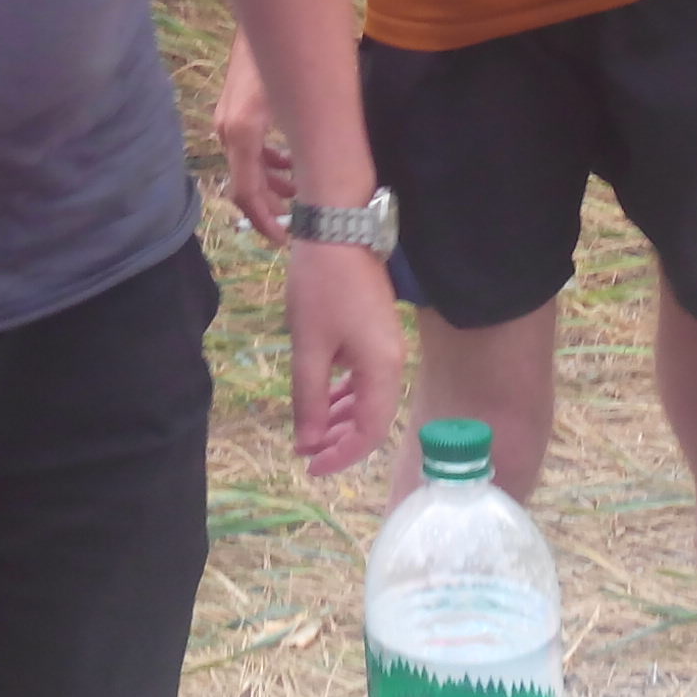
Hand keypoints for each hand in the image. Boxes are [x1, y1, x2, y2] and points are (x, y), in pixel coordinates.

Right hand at [214, 31, 294, 244]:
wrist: (270, 19)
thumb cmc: (292, 55)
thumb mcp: (305, 102)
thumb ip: (311, 143)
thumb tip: (329, 181)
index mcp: (242, 133)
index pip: (246, 194)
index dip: (266, 223)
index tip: (286, 240)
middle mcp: (229, 130)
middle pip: (245, 186)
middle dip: (270, 209)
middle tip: (297, 225)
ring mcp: (229, 120)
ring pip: (246, 169)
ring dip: (272, 185)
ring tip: (299, 192)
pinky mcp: (235, 111)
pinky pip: (247, 149)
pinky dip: (267, 163)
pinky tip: (288, 162)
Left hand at [287, 239, 402, 476]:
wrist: (339, 229)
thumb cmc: (321, 288)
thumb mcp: (309, 346)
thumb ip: (310, 398)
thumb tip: (308, 442)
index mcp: (381, 370)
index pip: (369, 432)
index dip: (341, 456)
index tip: (309, 466)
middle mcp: (392, 363)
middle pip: (373, 419)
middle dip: (339, 440)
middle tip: (305, 451)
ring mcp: (387, 347)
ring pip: (369, 399)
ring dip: (341, 418)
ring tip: (310, 430)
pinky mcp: (377, 334)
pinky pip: (365, 378)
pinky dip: (345, 394)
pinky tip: (324, 398)